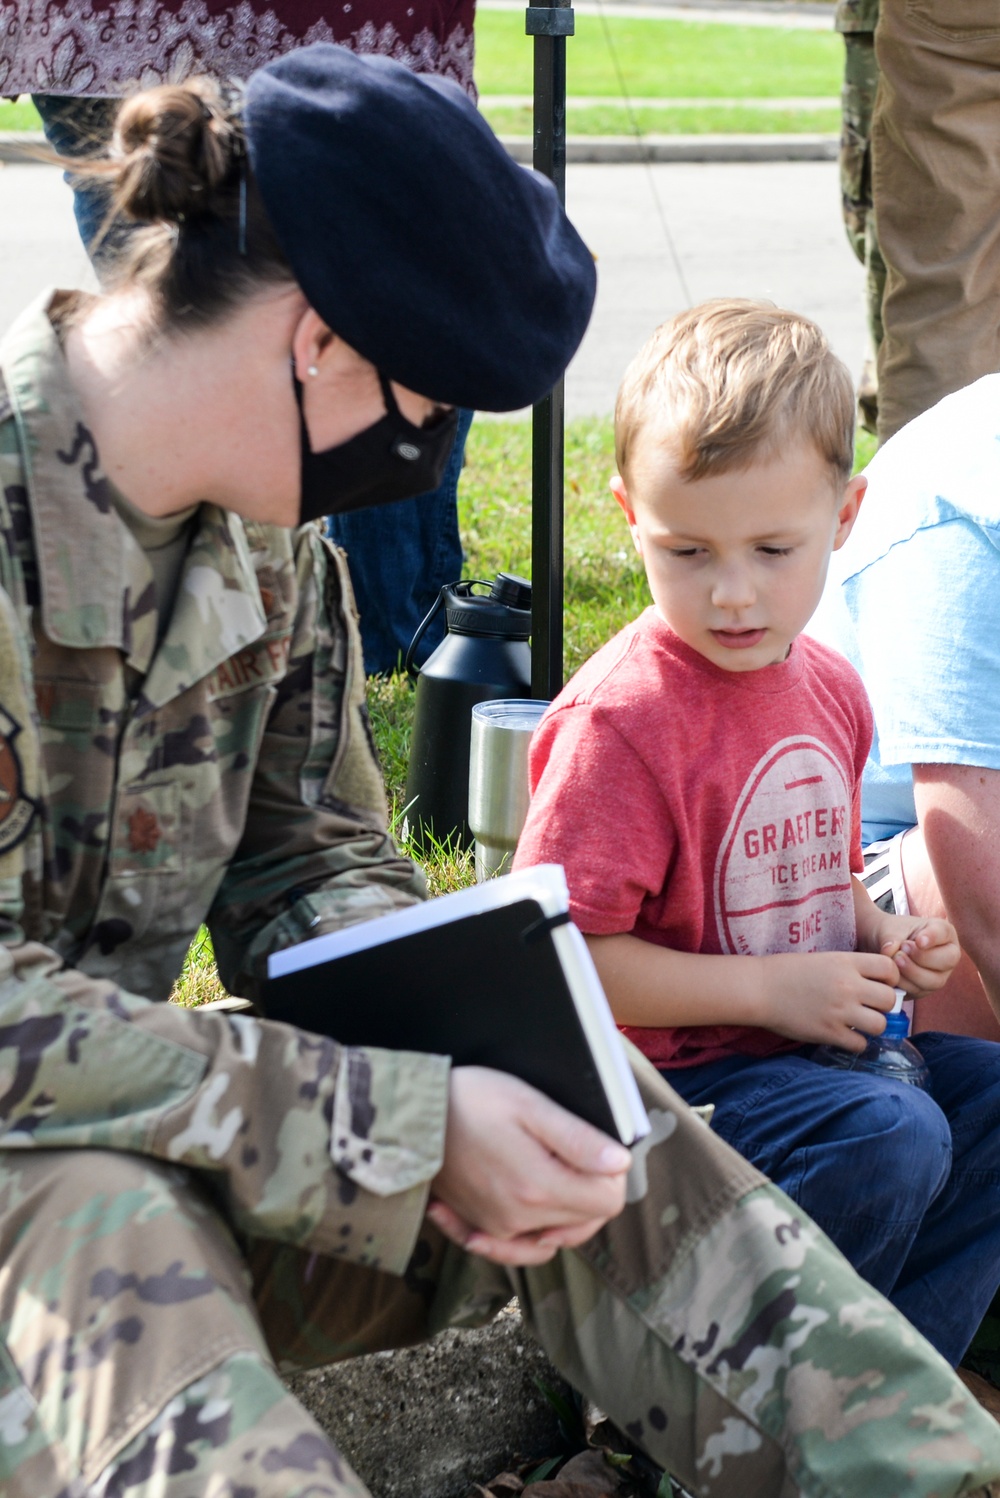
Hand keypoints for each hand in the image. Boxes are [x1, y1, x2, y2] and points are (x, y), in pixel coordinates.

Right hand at [427, 1067, 631, 1266]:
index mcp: (540, 1188)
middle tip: (570, 1150)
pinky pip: (517, 1247)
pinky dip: (529, 1233)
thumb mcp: (530, 1105)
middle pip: (585, 1221)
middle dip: (590, 1189)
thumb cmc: (470, 1100)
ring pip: (556, 1236)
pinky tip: (526, 1208)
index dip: (611, 1172)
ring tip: (552, 1170)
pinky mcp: (477, 1227)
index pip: (609, 1202)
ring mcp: (496, 1228)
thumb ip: (577, 1139)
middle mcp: (520, 1219)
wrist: (407, 1117)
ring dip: (565, 1211)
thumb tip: (619, 1163)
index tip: (595, 1146)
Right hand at [758, 950, 899, 1051]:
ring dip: (873, 1026)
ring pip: (880, 1025)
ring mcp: (840, 1010)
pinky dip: (856, 1042)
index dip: (890, 979)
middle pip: (890, 999)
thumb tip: (879, 986)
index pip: (889, 968)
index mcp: (846, 962)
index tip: (880, 985)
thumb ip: (852, 970)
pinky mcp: (829, 1032)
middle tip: (871, 1007)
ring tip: (859, 1023)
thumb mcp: (824, 959)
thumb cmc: (789, 972)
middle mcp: (847, 985)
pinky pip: (860, 1044)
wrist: (760, 988)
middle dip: (884, 1006)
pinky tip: (845, 1035)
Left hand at [876, 915, 959, 994]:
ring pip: (935, 980)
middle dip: (923, 957)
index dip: (933, 938)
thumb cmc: (893, 933)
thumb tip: (889, 951)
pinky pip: (919, 991)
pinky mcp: (926, 989)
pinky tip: (893, 974)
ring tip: (895, 960)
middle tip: (902, 950)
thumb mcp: (890, 928)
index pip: (944, 933)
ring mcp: (939, 974)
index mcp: (943, 932)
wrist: (884, 947)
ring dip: (912, 972)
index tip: (919, 941)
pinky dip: (904, 984)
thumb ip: (891, 937)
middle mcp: (947, 954)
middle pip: (948, 960)